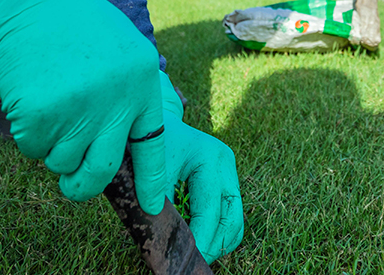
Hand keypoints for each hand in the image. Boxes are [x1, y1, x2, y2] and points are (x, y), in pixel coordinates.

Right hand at [0, 0, 167, 211]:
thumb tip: (123, 146)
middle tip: (72, 185)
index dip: (151, 179)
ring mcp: (80, 110)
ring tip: (49, 106)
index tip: (152, 205)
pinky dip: (28, 134)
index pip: (152, 145)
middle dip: (83, 185)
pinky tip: (30, 98)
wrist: (26, 4)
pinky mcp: (42, 116)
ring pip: (63, 161)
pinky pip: (34, 149)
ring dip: (51, 147)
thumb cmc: (73, 25)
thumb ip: (128, 91)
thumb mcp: (120, 47)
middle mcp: (116, 100)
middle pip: (102, 169)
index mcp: (141, 82)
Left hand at [158, 71, 243, 262]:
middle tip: (191, 260)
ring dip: (217, 244)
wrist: (153, 122)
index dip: (200, 240)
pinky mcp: (225, 183)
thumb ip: (158, 206)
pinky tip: (195, 239)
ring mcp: (229, 173)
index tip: (182, 257)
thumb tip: (164, 245)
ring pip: (235, 224)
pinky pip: (229, 219)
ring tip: (192, 251)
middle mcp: (226, 165)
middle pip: (233, 221)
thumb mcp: (150, 172)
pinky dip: (216, 234)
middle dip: (213, 246)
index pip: (210, 211)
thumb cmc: (147, 143)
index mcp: (210, 158)